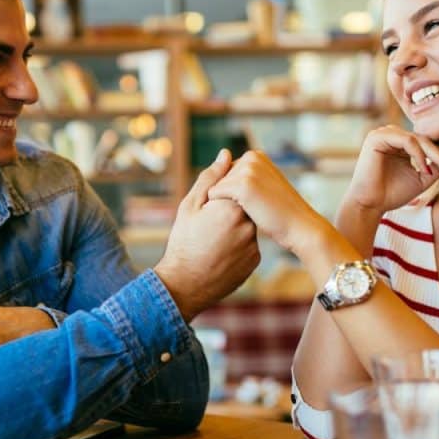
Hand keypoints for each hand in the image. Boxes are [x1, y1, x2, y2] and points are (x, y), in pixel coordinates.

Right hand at [155, 149, 260, 321]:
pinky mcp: (255, 260)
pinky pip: (249, 245)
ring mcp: (254, 244)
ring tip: (211, 242)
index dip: (219, 196)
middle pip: (243, 206)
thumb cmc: (183, 242)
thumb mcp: (190, 206)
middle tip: (208, 227)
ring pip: (246, 226)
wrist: (185, 284)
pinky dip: (237, 246)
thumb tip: (225, 154)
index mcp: (232, 206)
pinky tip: (219, 254)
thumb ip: (210, 178)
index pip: (236, 187)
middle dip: (227, 212)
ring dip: (233, 229)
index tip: (207, 209)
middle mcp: (249, 224)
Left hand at [206, 150, 325, 253]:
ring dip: (222, 203)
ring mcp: (247, 170)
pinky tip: (237, 216)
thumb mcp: (263, 186)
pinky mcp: (242, 185)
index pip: (225, 173)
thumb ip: (245, 176)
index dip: (232, 193)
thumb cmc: (280, 213)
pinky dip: (218, 208)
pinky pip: (213, 195)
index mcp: (255, 156)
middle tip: (252, 209)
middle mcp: (251, 157)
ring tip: (248, 212)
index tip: (252, 202)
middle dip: (227, 197)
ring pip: (214, 187)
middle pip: (218, 179)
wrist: (301, 227)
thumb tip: (223, 158)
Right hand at [344, 125, 438, 213]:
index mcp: (403, 143)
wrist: (370, 205)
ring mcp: (386, 133)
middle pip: (430, 140)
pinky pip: (408, 141)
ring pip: (422, 140)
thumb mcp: (424, 177)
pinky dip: (420, 155)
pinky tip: (427, 170)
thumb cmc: (393, 193)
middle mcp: (395, 134)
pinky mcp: (378, 137)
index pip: (432, 144)